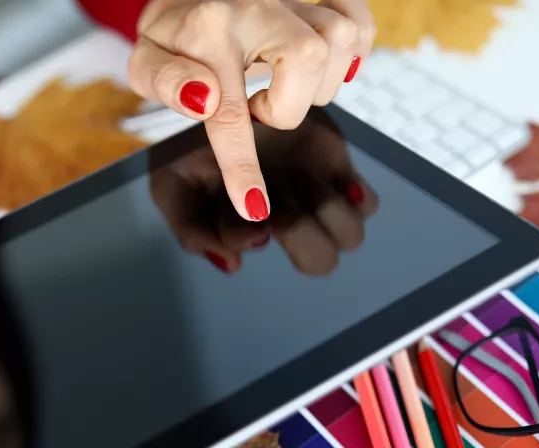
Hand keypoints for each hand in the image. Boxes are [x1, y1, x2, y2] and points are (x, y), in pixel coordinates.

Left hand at [129, 0, 374, 221]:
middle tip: (260, 109)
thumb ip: (165, 82)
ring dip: (320, 83)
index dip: (243, 166)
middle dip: (291, 106)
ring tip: (286, 88)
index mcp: (208, 30)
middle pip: (308, 57)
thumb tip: (203, 99)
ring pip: (340, 38)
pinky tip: (324, 69)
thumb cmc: (171, 36)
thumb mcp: (146, 61)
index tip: (254, 206)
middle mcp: (256, 7)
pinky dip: (353, 53)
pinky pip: (358, 19)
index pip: (230, 110)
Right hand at [150, 113, 377, 272]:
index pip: (257, 248)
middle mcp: (283, 219)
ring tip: (298, 176)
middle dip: (300, 232)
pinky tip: (324, 174)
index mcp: (245, 227)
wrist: (224, 91)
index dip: (251, 234)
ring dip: (325, 208)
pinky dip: (352, 195)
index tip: (247, 208)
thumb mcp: (172, 184)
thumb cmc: (193, 145)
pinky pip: (367, 205)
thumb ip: (190, 230)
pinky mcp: (339, 173)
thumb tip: (233, 265)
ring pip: (349, 237)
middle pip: (318, 261)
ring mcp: (315, 199)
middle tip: (278, 198)